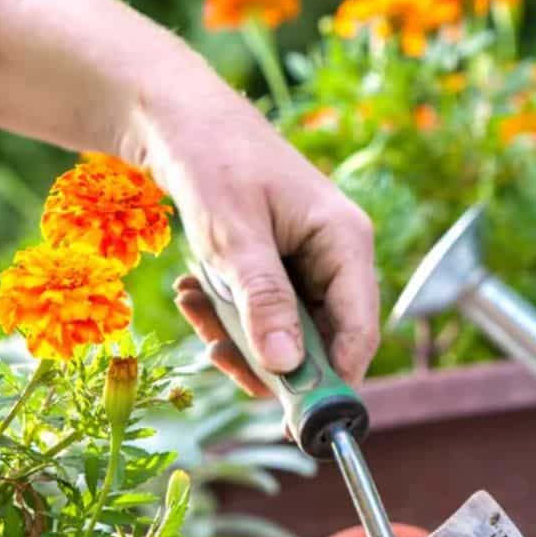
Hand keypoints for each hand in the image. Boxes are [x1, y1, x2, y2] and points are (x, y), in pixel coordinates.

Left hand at [0, 0, 380, 394]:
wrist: (176, 116)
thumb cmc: (212, 161)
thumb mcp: (233, 237)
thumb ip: (264, 301)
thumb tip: (289, 366)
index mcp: (346, 240)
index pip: (359, 330)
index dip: (330, 380)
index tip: (290, 419)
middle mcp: (338, 254)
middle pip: (321, 339)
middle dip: (267, 356)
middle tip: (215, 355)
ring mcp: (309, 261)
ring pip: (286, 331)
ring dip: (237, 334)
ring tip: (195, 307)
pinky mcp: (280, 264)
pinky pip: (262, 312)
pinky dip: (226, 313)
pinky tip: (194, 292)